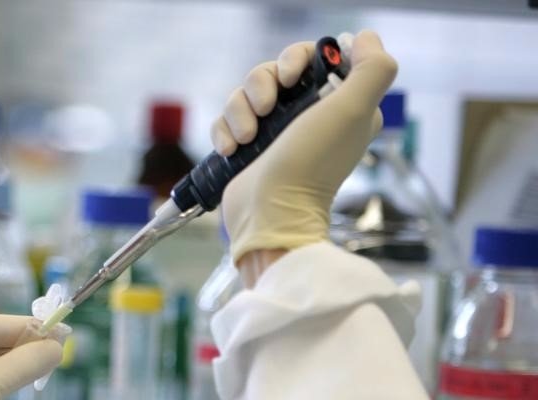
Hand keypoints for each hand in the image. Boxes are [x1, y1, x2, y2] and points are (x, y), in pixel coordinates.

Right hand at [214, 31, 397, 284]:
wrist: (270, 212)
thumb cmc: (312, 165)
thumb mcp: (354, 111)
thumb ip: (373, 68)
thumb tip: (364, 38)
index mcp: (339, 104)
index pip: (313, 58)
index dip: (297, 59)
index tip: (292, 78)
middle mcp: (307, 115)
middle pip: (273, 71)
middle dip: (262, 85)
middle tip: (266, 109)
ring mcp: (274, 133)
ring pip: (245, 94)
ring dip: (240, 110)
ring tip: (246, 137)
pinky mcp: (246, 146)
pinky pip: (226, 119)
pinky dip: (225, 131)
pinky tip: (232, 149)